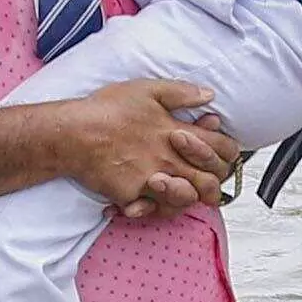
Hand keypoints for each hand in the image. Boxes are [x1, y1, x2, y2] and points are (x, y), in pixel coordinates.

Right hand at [51, 79, 240, 213]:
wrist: (73, 134)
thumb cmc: (106, 110)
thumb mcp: (147, 89)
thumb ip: (182, 93)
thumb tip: (208, 96)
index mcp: (178, 133)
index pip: (222, 148)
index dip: (228, 153)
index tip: (218, 153)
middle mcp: (170, 159)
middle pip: (211, 182)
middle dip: (214, 184)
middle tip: (203, 180)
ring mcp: (152, 180)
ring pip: (186, 202)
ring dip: (184, 198)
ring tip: (173, 189)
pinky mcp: (133, 195)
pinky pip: (152, 212)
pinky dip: (150, 210)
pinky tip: (143, 202)